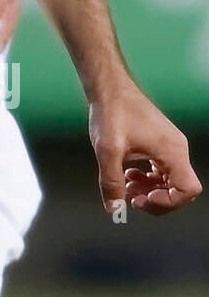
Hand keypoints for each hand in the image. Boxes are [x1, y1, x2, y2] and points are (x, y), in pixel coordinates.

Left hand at [89, 86, 201, 216]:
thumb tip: (114, 208)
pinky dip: (147, 178)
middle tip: (131, 199)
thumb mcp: (108, 151)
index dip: (167, 202)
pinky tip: (128, 175)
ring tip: (126, 185)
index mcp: (172, 151)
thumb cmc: (112, 112)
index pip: (188, 189)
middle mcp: (176, 149)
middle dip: (156, 199)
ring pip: (169, 180)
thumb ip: (111, 182)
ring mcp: (169, 146)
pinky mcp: (159, 143)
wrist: (109, 88)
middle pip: (180, 188)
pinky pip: (161, 170)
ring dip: (149, 189)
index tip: (143, 200)